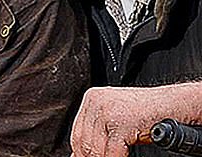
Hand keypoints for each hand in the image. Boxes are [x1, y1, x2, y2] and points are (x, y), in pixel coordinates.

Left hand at [70, 83, 201, 156]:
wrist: (172, 105)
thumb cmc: (147, 114)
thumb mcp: (116, 119)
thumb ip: (98, 132)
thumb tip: (79, 153)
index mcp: (92, 99)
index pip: (77, 132)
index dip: (80, 151)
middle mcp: (96, 101)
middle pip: (83, 141)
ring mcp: (107, 111)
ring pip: (95, 149)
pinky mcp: (121, 123)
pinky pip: (112, 152)